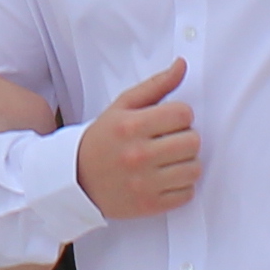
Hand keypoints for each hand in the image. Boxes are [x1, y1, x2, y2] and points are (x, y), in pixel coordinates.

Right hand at [74, 60, 202, 220]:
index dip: (180, 115)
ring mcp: (144, 182)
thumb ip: (156, 85)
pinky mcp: (149, 205)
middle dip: (185, 138)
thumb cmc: (102, 139)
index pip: (184, 113)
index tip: (167, 121)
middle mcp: (138, 154)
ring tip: (168, 161)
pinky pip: (187, 194)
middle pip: (193, 141)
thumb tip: (182, 64)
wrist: (75, 179)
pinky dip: (181, 187)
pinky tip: (164, 179)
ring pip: (194, 169)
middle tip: (168, 141)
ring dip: (186, 163)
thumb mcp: (122, 106)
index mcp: (131, 126)